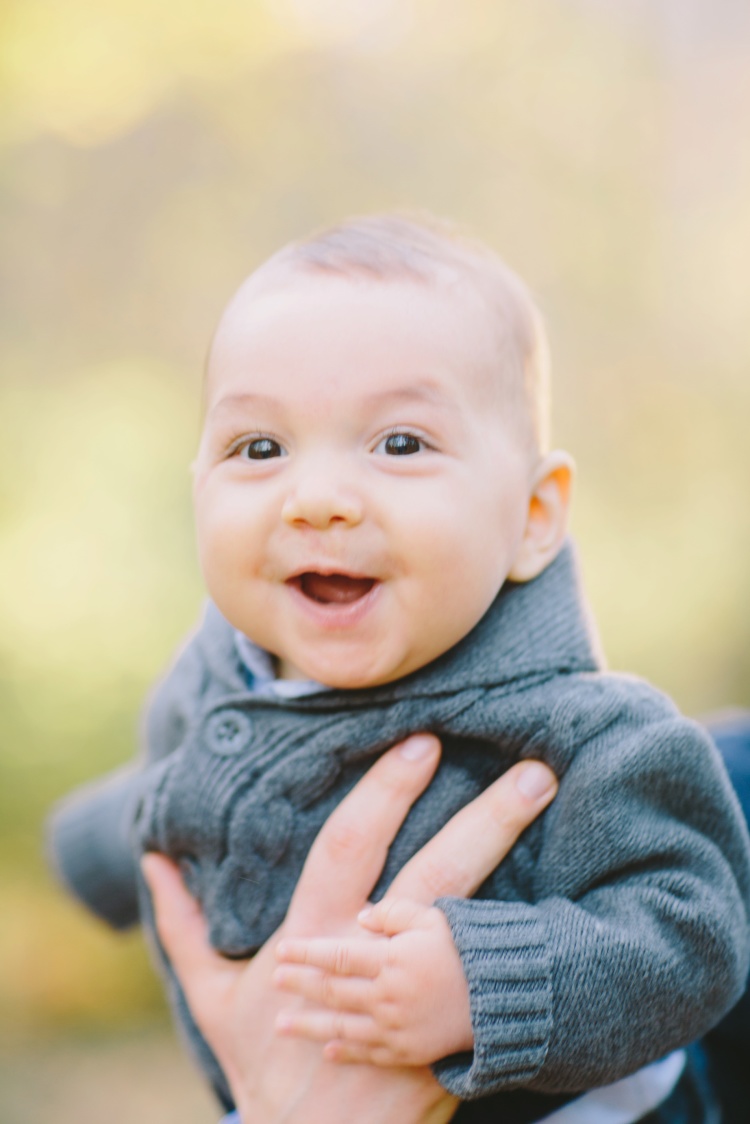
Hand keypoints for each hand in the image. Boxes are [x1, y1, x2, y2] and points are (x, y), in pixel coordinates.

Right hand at [143, 736, 556, 1122]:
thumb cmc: (265, 1063)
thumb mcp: (212, 998)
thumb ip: (184, 925)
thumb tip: (152, 858)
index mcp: (315, 938)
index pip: (351, 845)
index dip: (385, 793)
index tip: (422, 744)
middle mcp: (373, 960)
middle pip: (437, 875)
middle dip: (486, 819)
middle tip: (533, 770)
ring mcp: (418, 999)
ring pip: (480, 919)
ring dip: (521, 866)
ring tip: (558, 814)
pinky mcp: (450, 1037)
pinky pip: (495, 985)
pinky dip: (530, 940)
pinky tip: (575, 907)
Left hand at [274, 898, 473, 1065]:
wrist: (506, 998)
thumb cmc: (468, 949)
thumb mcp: (433, 917)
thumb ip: (394, 913)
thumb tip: (360, 917)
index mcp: (392, 960)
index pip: (337, 956)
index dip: (307, 954)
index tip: (281, 951)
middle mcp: (388, 996)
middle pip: (333, 991)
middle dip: (300, 985)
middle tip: (274, 980)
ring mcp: (396, 1028)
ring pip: (342, 1027)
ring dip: (308, 1025)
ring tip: (281, 1024)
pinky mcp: (409, 1052)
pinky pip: (369, 1054)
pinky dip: (345, 1052)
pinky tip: (326, 1049)